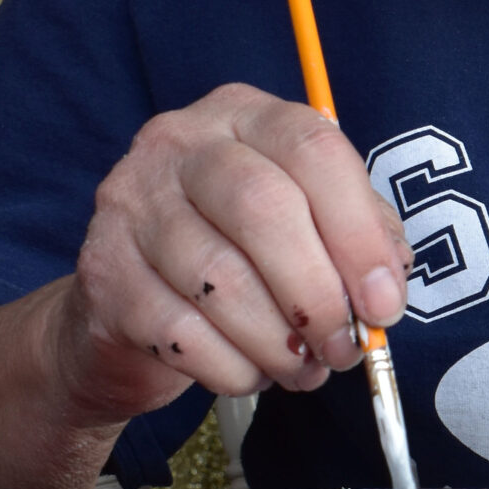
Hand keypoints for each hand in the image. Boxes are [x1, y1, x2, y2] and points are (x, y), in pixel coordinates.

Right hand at [55, 82, 411, 427]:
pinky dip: (233, 367)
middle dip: (318, 295)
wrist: (133, 303)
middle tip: (345, 348)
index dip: (359, 232)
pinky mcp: (102, 270)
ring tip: (304, 368)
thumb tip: (386, 286)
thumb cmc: (242, 253)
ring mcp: (132, 202)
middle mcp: (182, 144)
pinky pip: (181, 333)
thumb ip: (360, 238)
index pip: (313, 149)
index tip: (384, 304)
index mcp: (248, 116)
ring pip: (220, 280)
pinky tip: (251, 373)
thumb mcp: (310, 224)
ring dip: (279, 343)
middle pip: (263, 207)